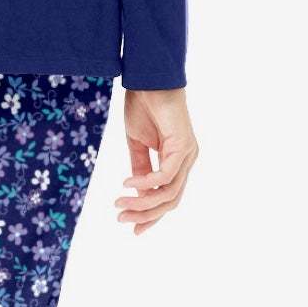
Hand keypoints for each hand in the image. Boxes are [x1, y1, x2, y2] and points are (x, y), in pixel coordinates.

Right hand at [114, 87, 198, 233]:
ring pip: (169, 193)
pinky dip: (146, 183)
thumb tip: (134, 191)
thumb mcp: (137, 143)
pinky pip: (165, 175)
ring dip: (143, 203)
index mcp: (176, 161)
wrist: (148, 79)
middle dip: (145, 215)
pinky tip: (128, 183)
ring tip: (120, 203)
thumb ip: (139, 167)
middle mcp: (186, 161)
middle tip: (121, 218)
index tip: (131, 227)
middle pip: (170, 201)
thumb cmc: (144, 105)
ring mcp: (187, 155)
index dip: (150, 216)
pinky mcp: (183, 146)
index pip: (167, 197)